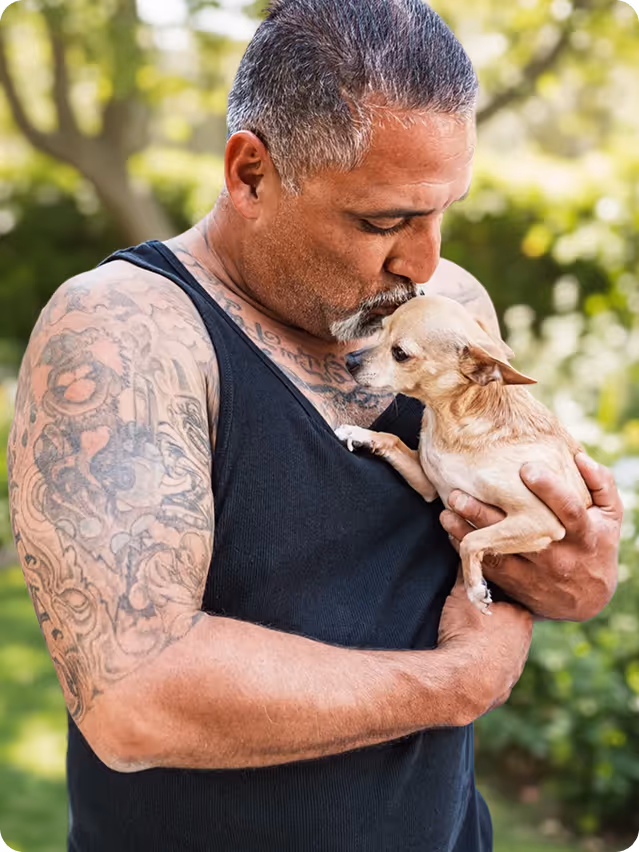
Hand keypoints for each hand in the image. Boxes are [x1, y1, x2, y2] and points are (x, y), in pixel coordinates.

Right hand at [437, 574, 533, 723]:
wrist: (466, 680)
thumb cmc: (467, 632)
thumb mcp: (463, 594)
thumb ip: (467, 572)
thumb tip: (466, 549)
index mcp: (521, 617)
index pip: (512, 599)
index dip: (494, 596)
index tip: (480, 596)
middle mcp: (525, 643)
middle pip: (510, 625)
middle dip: (494, 621)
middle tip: (472, 617)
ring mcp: (515, 668)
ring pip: (504, 650)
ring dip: (489, 646)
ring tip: (467, 642)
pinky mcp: (503, 688)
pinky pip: (494, 673)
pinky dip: (484, 668)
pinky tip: (469, 665)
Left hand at [439, 453, 622, 621]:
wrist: (587, 598)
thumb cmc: (596, 544)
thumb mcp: (609, 516)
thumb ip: (600, 484)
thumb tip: (579, 457)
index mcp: (583, 534)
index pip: (569, 510)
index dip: (550, 490)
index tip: (526, 468)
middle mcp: (557, 554)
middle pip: (520, 533)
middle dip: (486, 512)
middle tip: (458, 493)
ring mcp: (535, 572)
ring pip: (497, 552)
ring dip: (468, 532)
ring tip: (446, 511)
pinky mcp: (518, 584)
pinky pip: (489, 567)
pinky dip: (468, 550)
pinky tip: (452, 532)